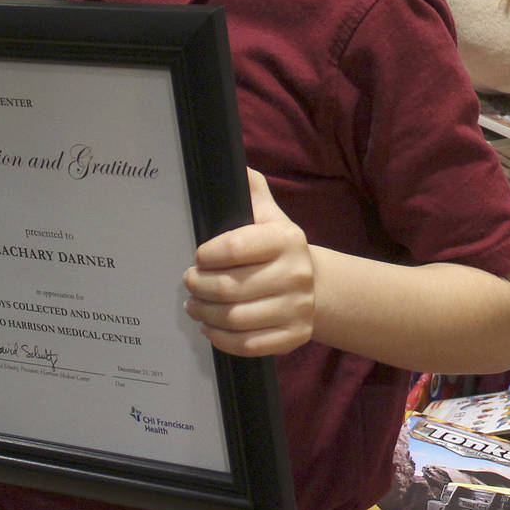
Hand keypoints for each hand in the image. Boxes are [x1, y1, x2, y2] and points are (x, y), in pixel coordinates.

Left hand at [183, 169, 313, 357]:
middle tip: (189, 283)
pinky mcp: (294, 337)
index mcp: (286, 240)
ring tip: (194, 305)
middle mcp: (295, 274)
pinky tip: (211, 327)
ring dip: (205, 313)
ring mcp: (297, 309)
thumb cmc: (281, 249)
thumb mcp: (271, 216)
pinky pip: (247, 345)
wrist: (319, 287)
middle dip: (198, 287)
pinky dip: (221, 339)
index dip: (206, 255)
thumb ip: (252, 190)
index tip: (198, 257)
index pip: (234, 247)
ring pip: (234, 318)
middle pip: (229, 287)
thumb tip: (233, 165)